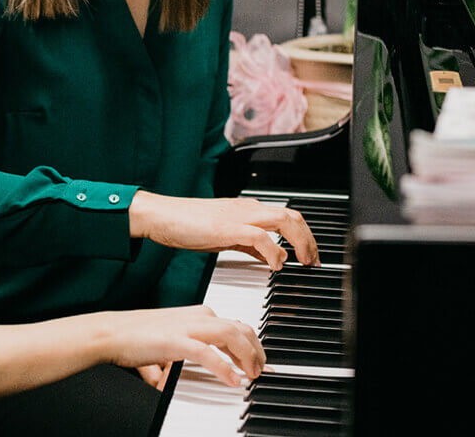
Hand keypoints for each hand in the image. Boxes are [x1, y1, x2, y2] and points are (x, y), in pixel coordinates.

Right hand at [99, 305, 262, 387]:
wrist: (113, 332)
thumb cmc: (139, 336)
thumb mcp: (177, 337)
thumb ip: (195, 346)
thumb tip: (209, 361)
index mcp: (200, 314)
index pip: (238, 326)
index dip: (255, 345)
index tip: (261, 363)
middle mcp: (199, 316)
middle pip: (242, 328)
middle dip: (257, 351)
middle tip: (261, 371)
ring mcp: (188, 327)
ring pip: (231, 334)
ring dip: (247, 356)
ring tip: (252, 375)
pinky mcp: (176, 341)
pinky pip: (208, 353)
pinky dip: (224, 367)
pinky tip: (233, 380)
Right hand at [128, 192, 320, 267]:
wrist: (161, 215)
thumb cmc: (187, 224)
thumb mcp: (226, 236)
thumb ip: (250, 245)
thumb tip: (270, 257)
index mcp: (248, 210)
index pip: (288, 217)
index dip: (305, 236)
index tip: (310, 255)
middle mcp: (248, 209)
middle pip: (293, 216)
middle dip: (309, 239)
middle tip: (314, 261)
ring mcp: (239, 216)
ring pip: (283, 221)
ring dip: (299, 242)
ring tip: (302, 262)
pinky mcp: (228, 228)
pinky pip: (260, 237)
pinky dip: (273, 251)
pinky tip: (276, 265)